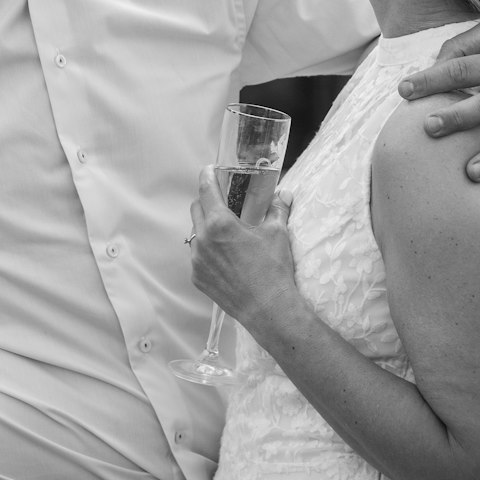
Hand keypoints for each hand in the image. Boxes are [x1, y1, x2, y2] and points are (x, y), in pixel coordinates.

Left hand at [188, 166, 298, 331]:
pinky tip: (224, 257)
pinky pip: (197, 256)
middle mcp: (202, 240)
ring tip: (225, 233)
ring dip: (206, 228)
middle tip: (222, 201)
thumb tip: (284, 194)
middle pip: (196, 209)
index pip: (206, 190)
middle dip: (206, 201)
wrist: (268, 310)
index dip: (207, 176)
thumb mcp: (278, 234)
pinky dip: (207, 251)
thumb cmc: (273, 269)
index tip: (209, 169)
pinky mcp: (198, 278)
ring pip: (195, 234)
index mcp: (220, 224)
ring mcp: (197, 261)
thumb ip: (278, 209)